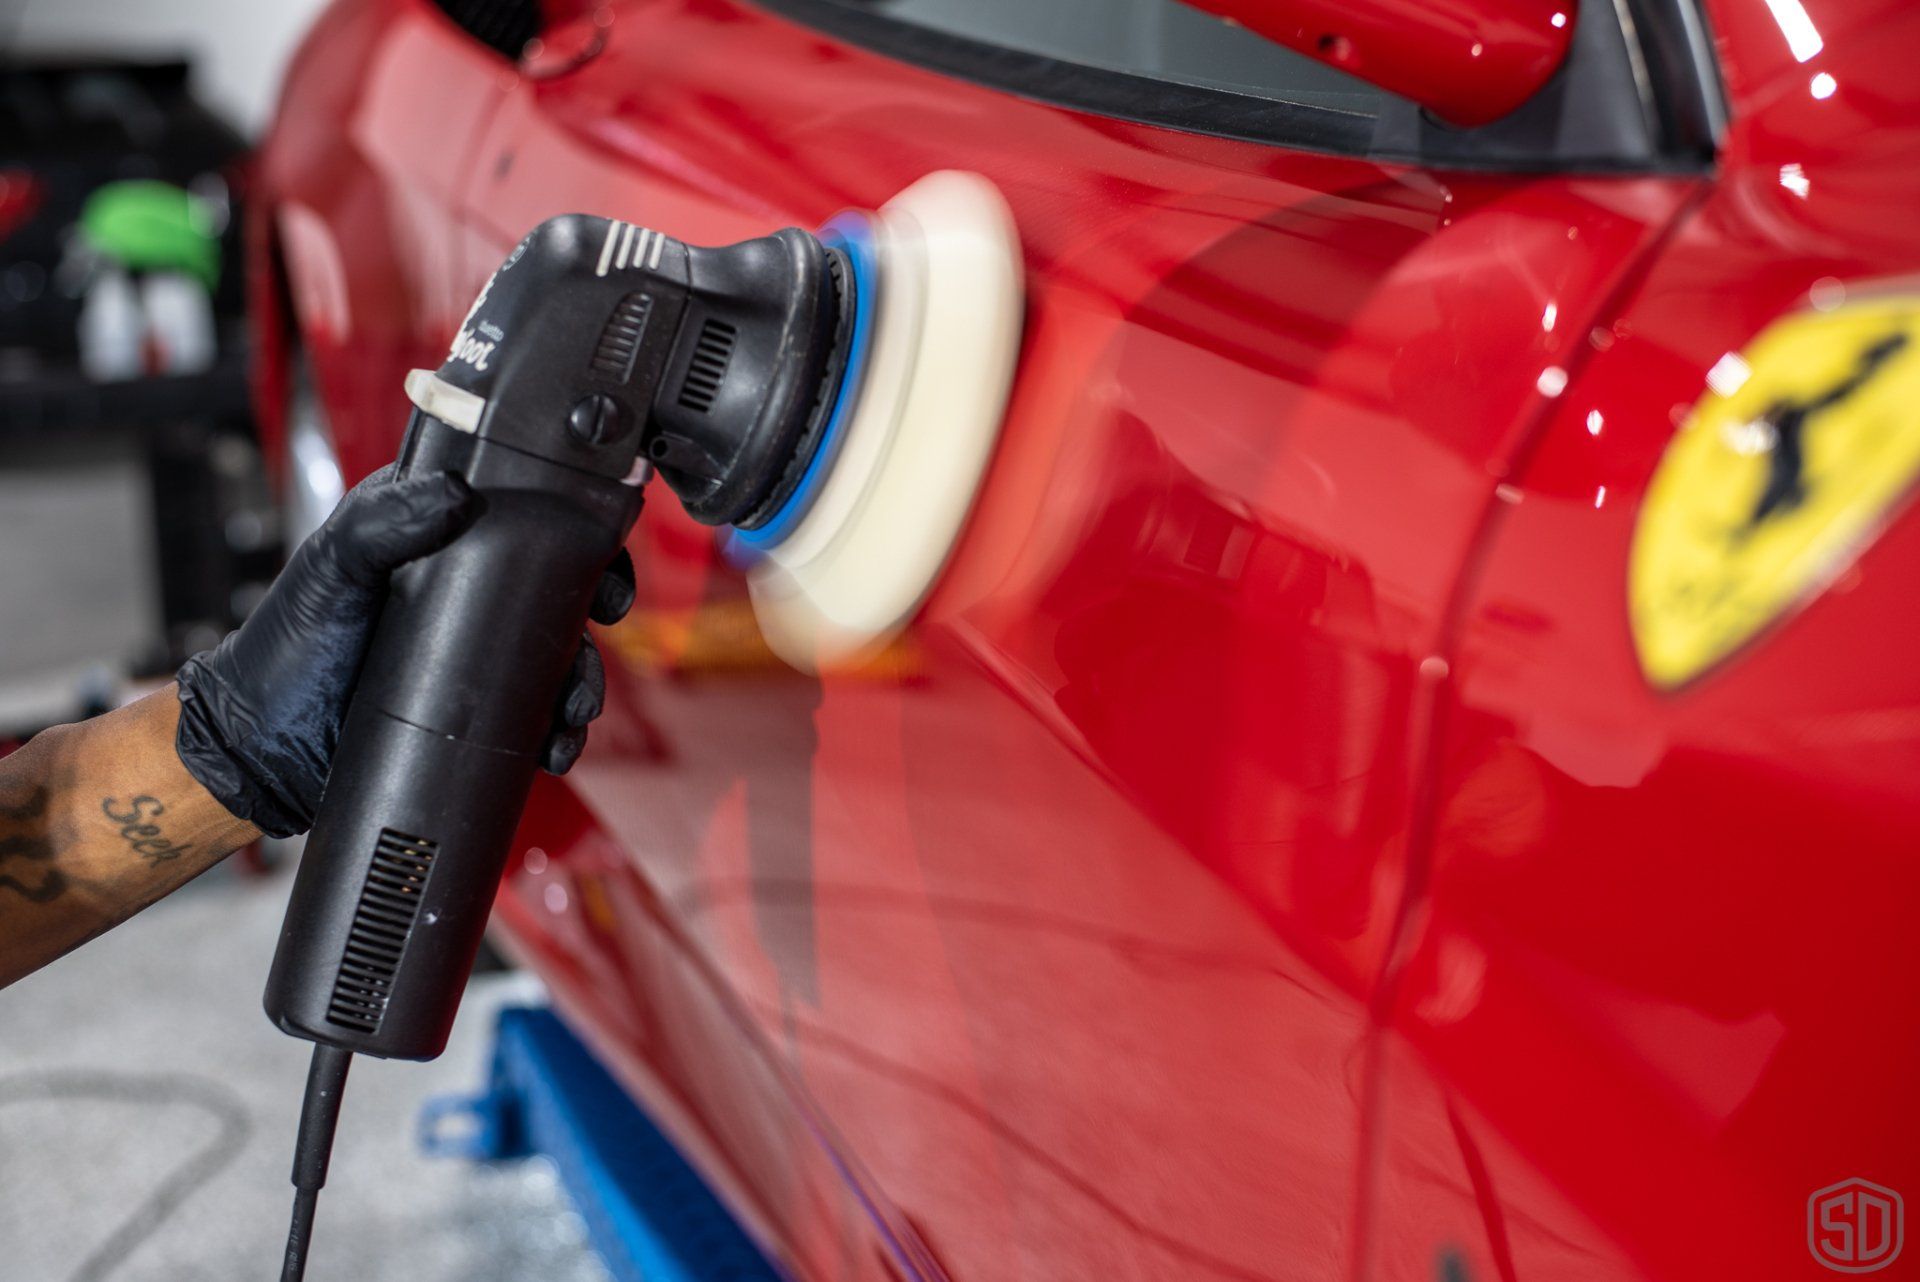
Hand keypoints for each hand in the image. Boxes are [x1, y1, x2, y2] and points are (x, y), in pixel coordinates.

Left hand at [175, 464, 634, 835]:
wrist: (262, 748)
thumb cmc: (285, 647)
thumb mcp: (332, 566)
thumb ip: (383, 521)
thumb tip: (458, 496)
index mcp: (438, 541)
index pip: (526, 521)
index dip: (577, 533)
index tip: (601, 554)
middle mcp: (468, 595)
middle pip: (561, 592)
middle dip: (597, 609)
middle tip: (605, 623)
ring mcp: (475, 657)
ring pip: (559, 660)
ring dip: (583, 684)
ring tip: (573, 710)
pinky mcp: (476, 715)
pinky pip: (537, 719)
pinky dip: (559, 734)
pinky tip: (556, 749)